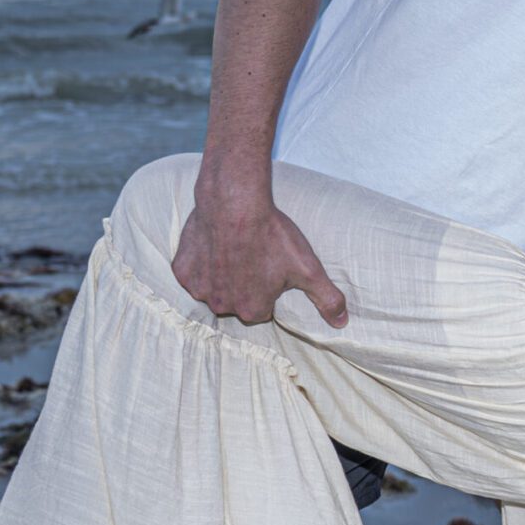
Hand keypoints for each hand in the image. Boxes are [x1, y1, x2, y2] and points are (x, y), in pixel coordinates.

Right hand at [171, 188, 347, 325]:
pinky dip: (201, 262)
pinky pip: (192, 272)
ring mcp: (199, 288)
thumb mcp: (309, 269)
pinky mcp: (182, 269)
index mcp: (252, 310)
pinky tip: (215, 245)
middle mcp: (222, 306)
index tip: (270, 268)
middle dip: (244, 283)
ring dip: (222, 275)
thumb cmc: (273, 235)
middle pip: (236, 300)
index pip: (262, 308)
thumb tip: (342, 323)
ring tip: (235, 250)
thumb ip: (326, 299)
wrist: (235, 200)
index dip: (268, 287)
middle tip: (253, 256)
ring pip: (213, 287)